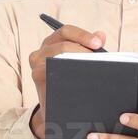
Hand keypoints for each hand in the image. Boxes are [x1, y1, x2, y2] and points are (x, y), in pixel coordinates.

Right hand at [28, 23, 104, 138]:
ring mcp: (36, 67)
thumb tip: (101, 34)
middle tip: (100, 61)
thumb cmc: (68, 81)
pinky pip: (53, 75)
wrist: (54, 107)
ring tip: (94, 70)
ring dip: (78, 63)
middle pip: (64, 45)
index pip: (66, 31)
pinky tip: (83, 82)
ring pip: (59, 59)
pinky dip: (70, 77)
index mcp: (51, 43)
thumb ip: (88, 47)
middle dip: (84, 51)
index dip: (83, 35)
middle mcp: (41, 52)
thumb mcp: (77, 61)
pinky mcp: (37, 80)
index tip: (98, 44)